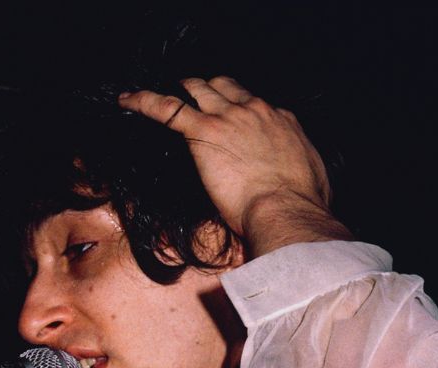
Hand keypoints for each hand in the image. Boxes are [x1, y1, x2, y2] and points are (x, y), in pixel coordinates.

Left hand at [118, 76, 351, 256]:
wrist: (288, 212)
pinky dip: (143, 102)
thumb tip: (296, 183)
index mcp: (281, 121)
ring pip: (198, 87)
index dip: (241, 110)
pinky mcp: (203, 131)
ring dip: (181, 89)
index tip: (233, 120)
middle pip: (226, 86)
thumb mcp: (311, 181)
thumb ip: (298, 173)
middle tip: (196, 98)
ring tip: (164, 94)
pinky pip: (166, 108)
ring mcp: (228, 118)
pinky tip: (126, 101)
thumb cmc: (302, 206)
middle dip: (210, 89)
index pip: (255, 105)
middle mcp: (255, 111)